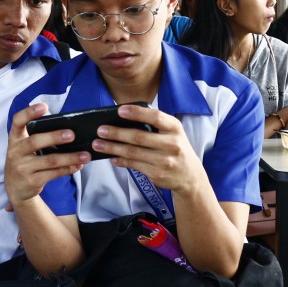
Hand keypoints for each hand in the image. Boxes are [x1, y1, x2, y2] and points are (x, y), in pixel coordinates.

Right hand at [5, 103, 89, 206]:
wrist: (15, 188)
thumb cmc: (25, 161)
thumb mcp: (24, 148)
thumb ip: (38, 137)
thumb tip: (67, 129)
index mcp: (15, 138)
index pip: (17, 121)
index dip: (29, 112)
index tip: (43, 106)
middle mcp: (16, 152)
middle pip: (35, 141)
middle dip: (54, 137)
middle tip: (72, 134)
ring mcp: (23, 168)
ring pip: (49, 160)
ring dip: (70, 157)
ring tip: (85, 155)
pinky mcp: (32, 181)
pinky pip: (53, 174)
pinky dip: (68, 169)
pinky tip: (78, 165)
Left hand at [91, 104, 208, 198]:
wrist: (190, 176)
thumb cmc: (176, 148)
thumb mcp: (173, 132)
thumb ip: (156, 124)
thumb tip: (125, 117)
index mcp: (174, 128)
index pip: (155, 117)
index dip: (137, 113)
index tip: (119, 110)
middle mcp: (171, 144)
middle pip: (139, 137)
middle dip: (117, 133)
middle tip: (101, 130)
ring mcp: (164, 160)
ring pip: (133, 152)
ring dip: (113, 148)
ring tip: (98, 144)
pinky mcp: (157, 174)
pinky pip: (134, 164)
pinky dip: (120, 160)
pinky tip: (111, 157)